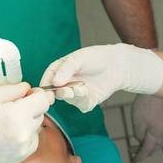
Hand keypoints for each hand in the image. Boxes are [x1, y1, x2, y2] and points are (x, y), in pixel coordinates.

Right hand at [0, 80, 53, 162]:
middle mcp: (25, 134)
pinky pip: (31, 142)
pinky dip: (24, 136)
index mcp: (18, 116)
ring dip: (27, 122)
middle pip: (40, 114)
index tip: (26, 93)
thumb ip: (14, 88)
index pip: (43, 100)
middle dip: (30, 107)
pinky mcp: (19, 158)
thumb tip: (28, 89)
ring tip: (7, 121)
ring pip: (36, 128)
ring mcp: (23, 148)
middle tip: (10, 107)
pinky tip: (8, 133)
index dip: (36, 94)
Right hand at [41, 44, 162, 111]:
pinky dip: (83, 100)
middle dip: (60, 92)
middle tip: (66, 90)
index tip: (45, 88)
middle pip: (56, 92)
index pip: (48, 78)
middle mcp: (66, 83)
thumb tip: (55, 83)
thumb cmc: (96, 57)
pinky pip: (81, 105)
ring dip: (73, 95)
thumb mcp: (78, 59)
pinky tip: (88, 91)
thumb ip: (65, 70)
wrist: (117, 65)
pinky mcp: (87, 101)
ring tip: (81, 87)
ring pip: (69, 100)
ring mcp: (76, 93)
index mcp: (60, 70)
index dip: (45, 84)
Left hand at [131, 94, 162, 160]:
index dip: (139, 157)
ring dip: (153, 148)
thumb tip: (142, 141)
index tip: (134, 162)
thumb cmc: (145, 105)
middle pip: (154, 147)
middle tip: (132, 152)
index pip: (147, 150)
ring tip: (144, 152)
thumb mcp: (137, 122)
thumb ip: (139, 135)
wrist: (156, 88)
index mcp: (155, 134)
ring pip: (161, 143)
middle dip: (144, 151)